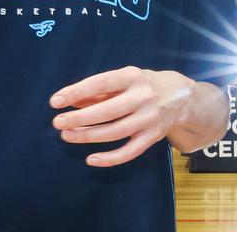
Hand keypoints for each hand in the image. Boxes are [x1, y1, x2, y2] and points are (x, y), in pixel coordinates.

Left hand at [50, 66, 193, 166]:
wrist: (181, 97)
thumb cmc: (144, 85)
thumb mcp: (123, 79)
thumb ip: (97, 91)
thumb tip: (69, 101)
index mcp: (133, 76)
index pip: (102, 83)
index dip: (77, 92)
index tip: (55, 101)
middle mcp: (143, 97)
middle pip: (108, 111)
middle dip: (80, 118)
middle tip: (58, 123)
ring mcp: (149, 118)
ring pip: (115, 132)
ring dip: (88, 136)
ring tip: (67, 136)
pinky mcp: (153, 137)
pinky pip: (130, 151)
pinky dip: (110, 158)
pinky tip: (91, 159)